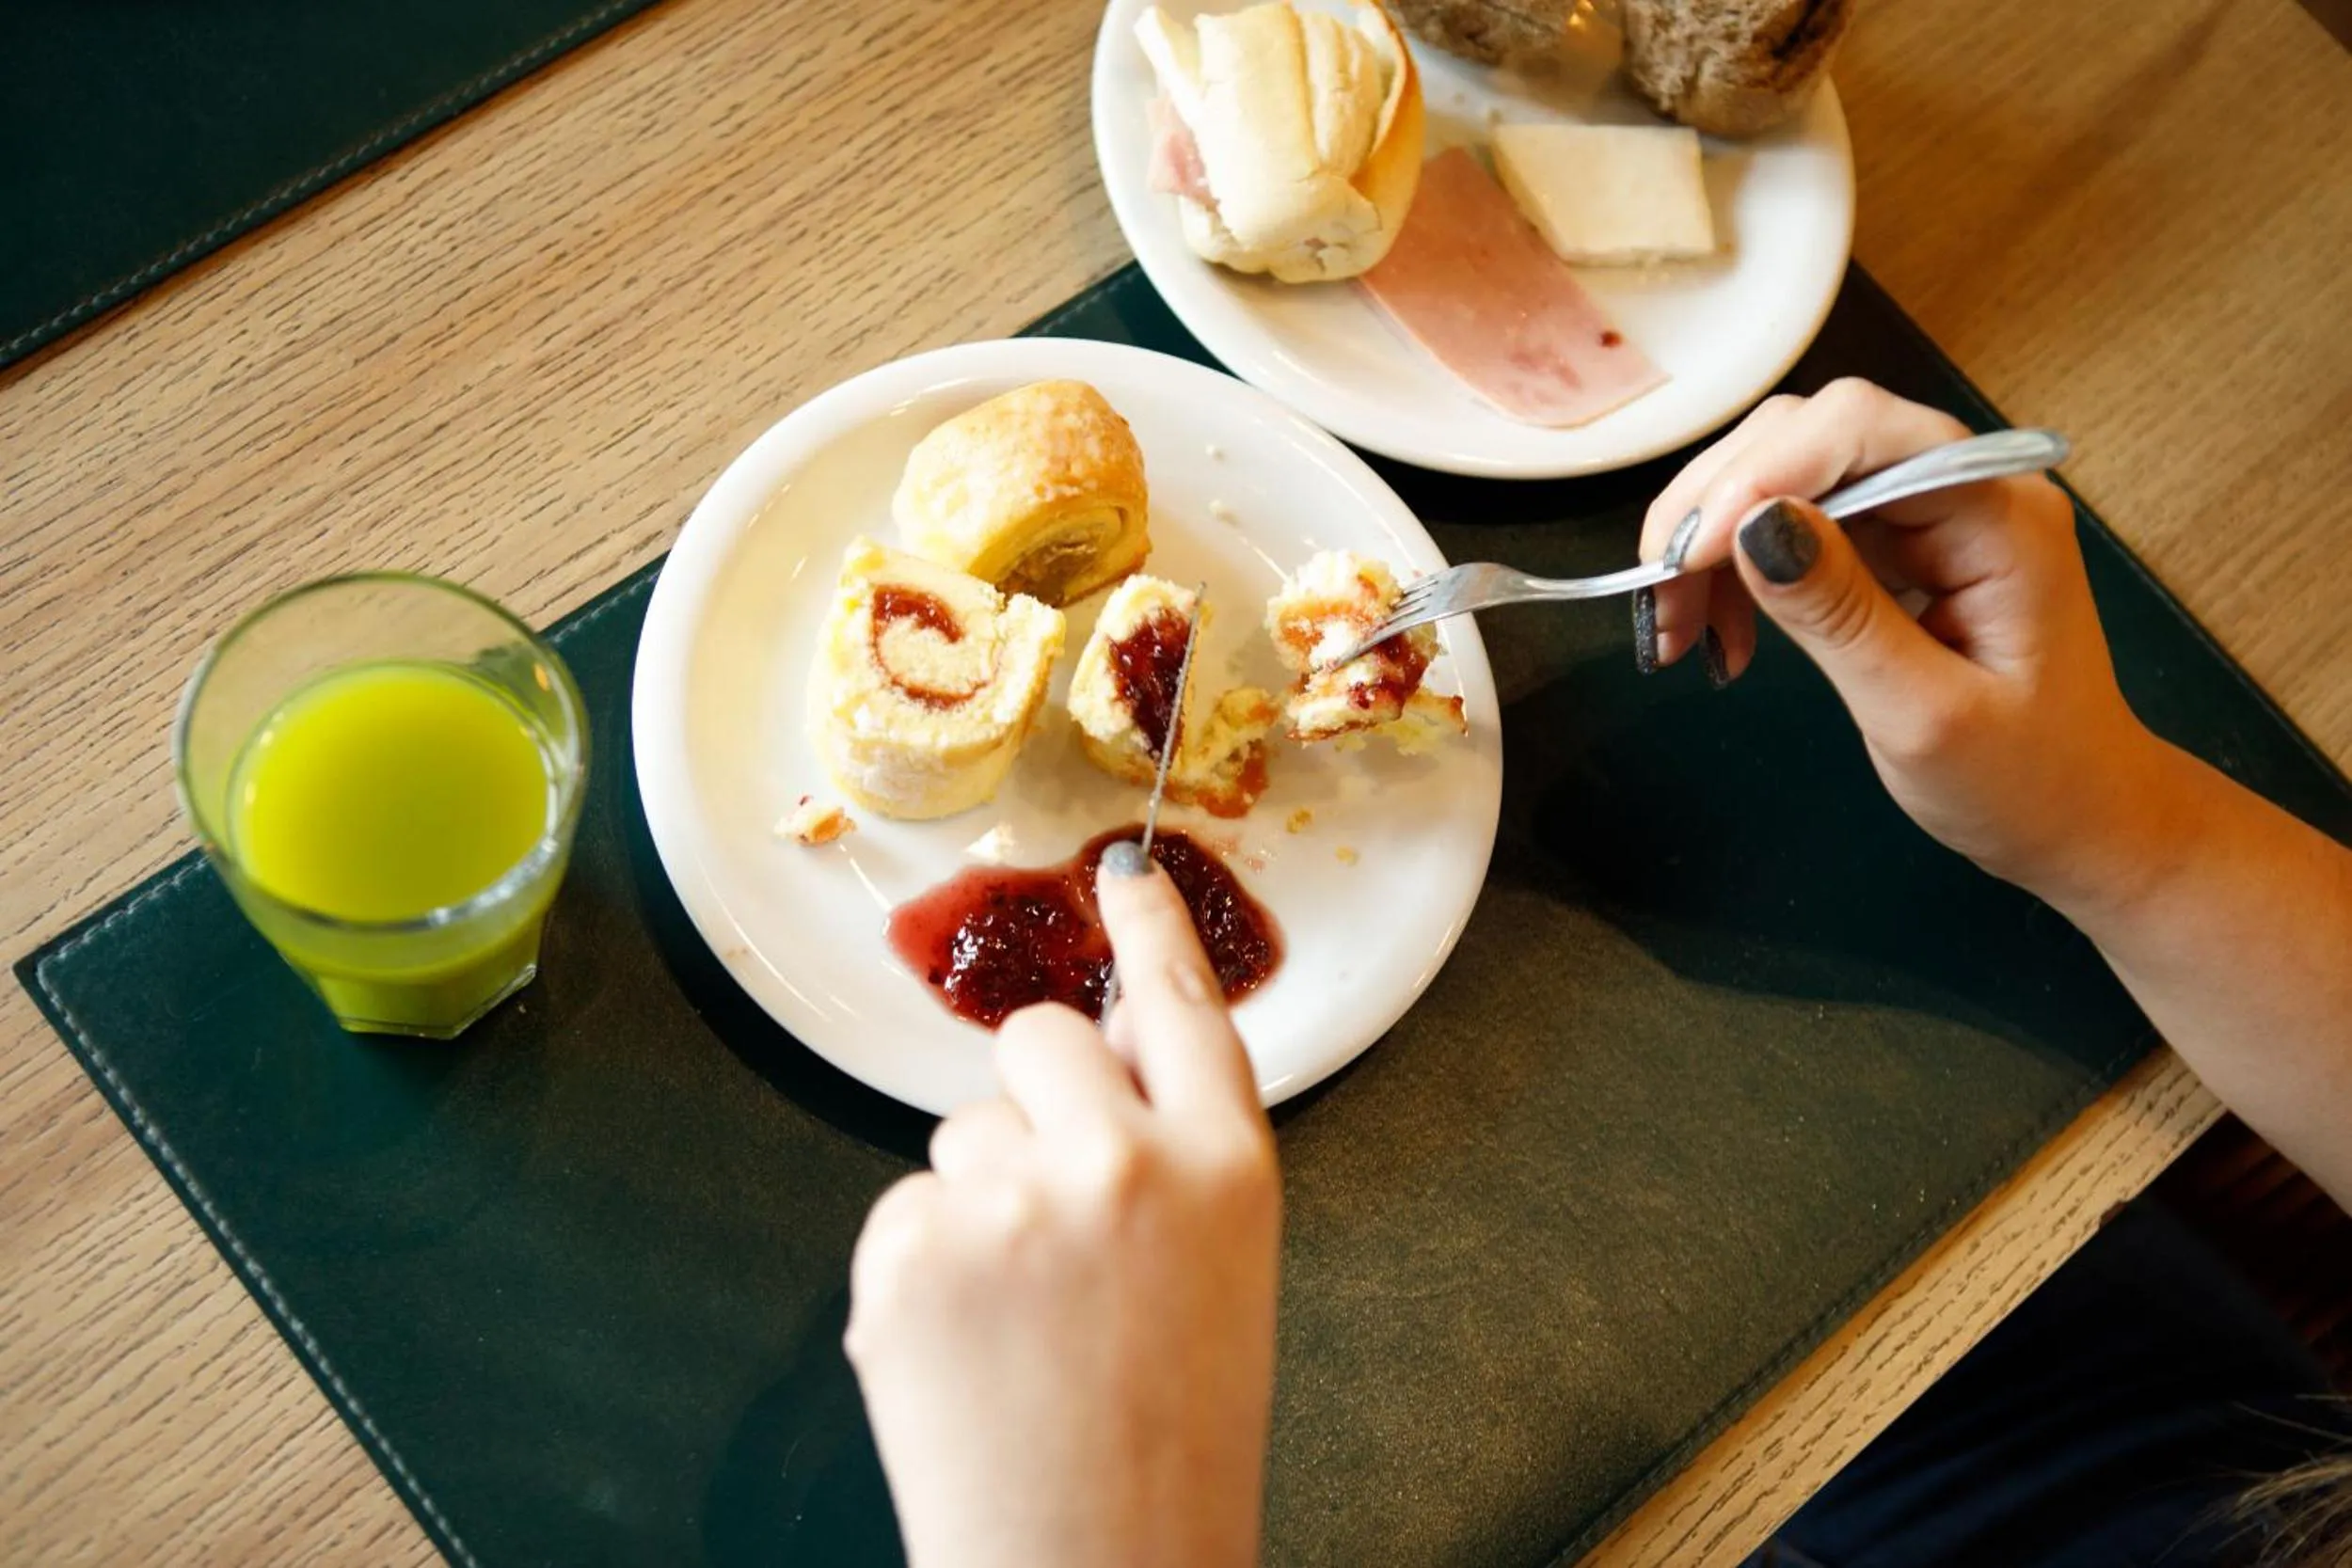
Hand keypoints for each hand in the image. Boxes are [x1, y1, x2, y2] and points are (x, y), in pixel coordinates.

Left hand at [844, 843, 1280, 1567]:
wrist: (1094, 1565)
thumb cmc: (1169, 1441)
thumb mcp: (1219, 1273)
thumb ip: (1172, 1153)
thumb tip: (1101, 1062)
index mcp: (1224, 1168)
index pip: (1183, 1003)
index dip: (1148, 931)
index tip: (1121, 871)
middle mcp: (1121, 1159)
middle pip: (1041, 1037)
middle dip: (1034, 1096)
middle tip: (1050, 1206)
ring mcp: (1006, 1199)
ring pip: (962, 1129)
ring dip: (979, 1193)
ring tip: (1018, 1318)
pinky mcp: (908, 1247)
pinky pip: (906, 1206)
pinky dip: (925, 1265)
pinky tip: (967, 1349)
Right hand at [1634, 378, 2173, 911]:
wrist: (2080, 821)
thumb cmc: (2024, 783)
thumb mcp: (1925, 715)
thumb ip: (1840, 615)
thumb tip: (1751, 528)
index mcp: (1997, 512)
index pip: (1861, 428)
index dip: (1759, 474)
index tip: (1685, 557)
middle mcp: (1962, 486)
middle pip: (1809, 435)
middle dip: (1717, 506)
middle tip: (1661, 601)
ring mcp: (1927, 512)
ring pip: (1786, 474)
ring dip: (1714, 541)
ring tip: (1678, 631)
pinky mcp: (1896, 544)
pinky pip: (1795, 522)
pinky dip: (1738, 569)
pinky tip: (1720, 632)